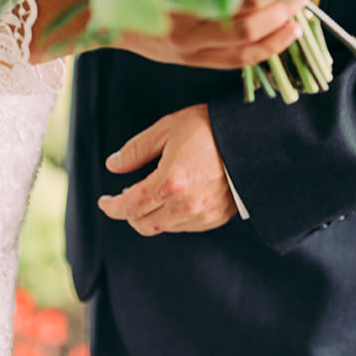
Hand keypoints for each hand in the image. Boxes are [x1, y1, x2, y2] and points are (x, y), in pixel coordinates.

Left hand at [98, 104, 235, 233]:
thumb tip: (112, 165)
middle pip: (144, 223)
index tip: (104, 202)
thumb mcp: (167, 129)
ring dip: (151, 215)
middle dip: (129, 213)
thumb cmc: (208, 127)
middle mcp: (185, 205)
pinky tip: (174, 199)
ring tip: (152, 194)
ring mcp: (203, 214)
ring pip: (164, 227)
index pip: (130, 206)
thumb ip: (136, 150)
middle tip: (126, 196)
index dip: (112, 207)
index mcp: (169, 183)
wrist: (251, 137)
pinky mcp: (217, 217)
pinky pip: (186, 226)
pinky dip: (173, 217)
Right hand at [116, 0, 314, 70]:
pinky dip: (268, 48)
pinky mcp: (191, 61)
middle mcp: (185, 31)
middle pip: (250, 21)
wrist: (93, 12)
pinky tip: (291, 31)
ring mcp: (189, 51)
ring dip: (285, 22)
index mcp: (175, 0)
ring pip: (248, 44)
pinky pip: (237, 62)